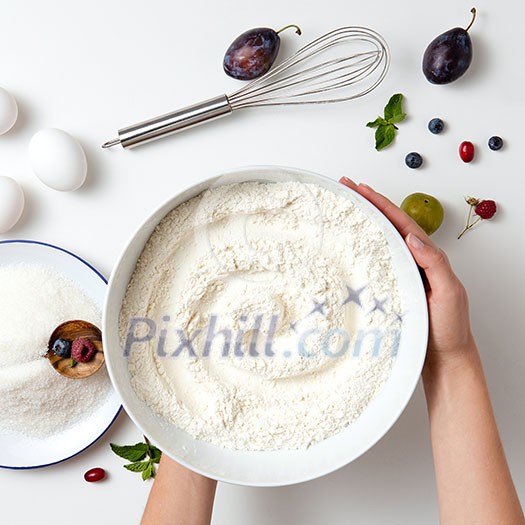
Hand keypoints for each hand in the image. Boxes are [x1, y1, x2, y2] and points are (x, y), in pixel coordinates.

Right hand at [338, 177, 475, 372]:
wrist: (443, 358)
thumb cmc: (449, 327)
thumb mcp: (449, 293)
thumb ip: (434, 264)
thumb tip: (412, 237)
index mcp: (426, 257)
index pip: (401, 223)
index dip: (381, 203)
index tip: (361, 189)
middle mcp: (412, 261)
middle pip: (388, 225)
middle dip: (368, 204)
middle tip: (346, 188)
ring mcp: (400, 274)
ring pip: (379, 241)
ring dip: (362, 223)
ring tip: (344, 209)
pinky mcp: (390, 289)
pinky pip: (373, 263)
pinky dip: (359, 250)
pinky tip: (347, 247)